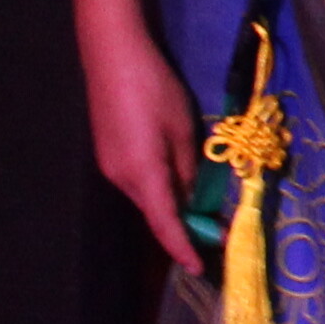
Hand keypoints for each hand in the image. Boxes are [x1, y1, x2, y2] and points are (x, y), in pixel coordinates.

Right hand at [83, 25, 207, 276]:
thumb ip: (188, 168)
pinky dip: (159, 189)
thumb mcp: (182, 129)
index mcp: (142, 174)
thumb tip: (192, 196)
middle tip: (216, 232)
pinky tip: (178, 182)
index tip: (199, 268)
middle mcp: (120, 178)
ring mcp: (110, 166)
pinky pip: (138, 181)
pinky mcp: (108, 153)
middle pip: (155, 212)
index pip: (164, 223)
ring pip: (147, 196)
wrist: (112, 55)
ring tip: (203, 209)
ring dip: (171, 206)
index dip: (182, 248)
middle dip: (182, 227)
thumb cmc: (154, 89)